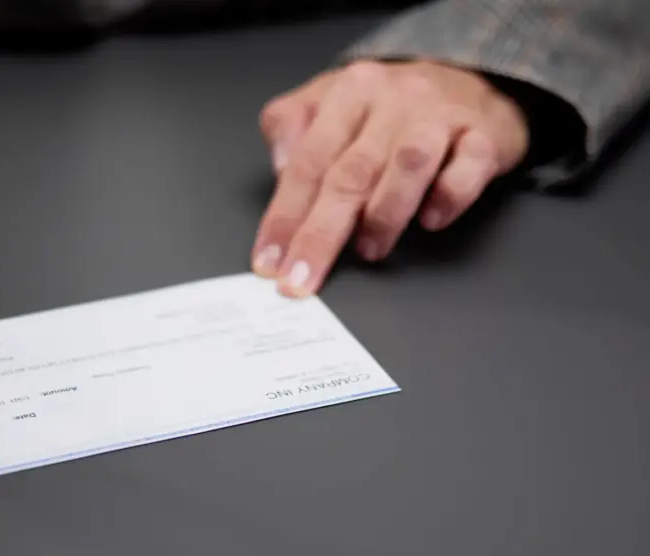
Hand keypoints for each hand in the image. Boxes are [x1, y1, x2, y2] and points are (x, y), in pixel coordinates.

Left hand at [253, 59, 528, 295]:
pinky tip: (431, 220)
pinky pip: (469, 166)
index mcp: (349, 92)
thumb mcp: (330, 101)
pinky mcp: (485, 135)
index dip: (285, 216)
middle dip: (321, 234)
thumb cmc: (389, 106)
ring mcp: (441, 116)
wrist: (471, 77)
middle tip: (302, 278)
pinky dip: (449, 196)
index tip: (270, 262)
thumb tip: (278, 169)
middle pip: (350, 172)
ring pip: (409, 163)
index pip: (308, 161)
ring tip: (368, 250)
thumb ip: (292, 128)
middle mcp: (393, 100)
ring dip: (383, 214)